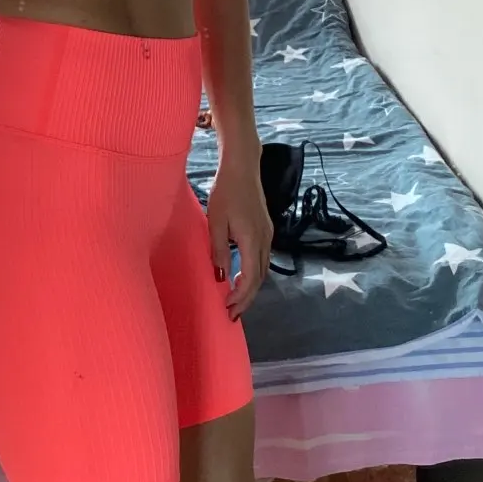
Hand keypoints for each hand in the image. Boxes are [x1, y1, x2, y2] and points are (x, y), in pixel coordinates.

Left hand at [207, 158, 271, 318]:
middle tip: (231, 313)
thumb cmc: (226, 192)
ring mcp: (268, 234)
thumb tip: (220, 277)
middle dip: (247, 298)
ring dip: (250, 287)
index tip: (228, 309)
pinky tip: (240, 276)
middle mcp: (265, 240)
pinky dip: (253, 273)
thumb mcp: (215, 222)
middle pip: (260, 278)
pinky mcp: (266, 229)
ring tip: (235, 299)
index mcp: (252, 240)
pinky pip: (262, 259)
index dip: (240, 296)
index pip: (250, 278)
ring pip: (263, 269)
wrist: (243, 168)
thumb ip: (218, 250)